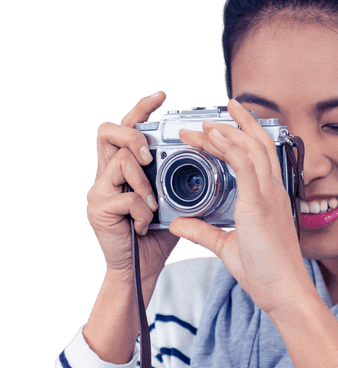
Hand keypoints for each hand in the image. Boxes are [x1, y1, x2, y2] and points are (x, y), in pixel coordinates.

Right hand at [86, 91, 178, 284]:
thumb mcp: (173, 202)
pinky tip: (146, 226)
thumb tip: (212, 159)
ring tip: (153, 205)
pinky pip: (125, 198)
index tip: (161, 95)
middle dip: (133, 138)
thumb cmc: (156, 237)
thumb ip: (182, 180)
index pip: (127, 127)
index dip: (141, 108)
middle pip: (107, 132)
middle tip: (149, 156)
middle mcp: (105, 174)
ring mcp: (98, 191)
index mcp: (123, 168)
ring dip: (143, 184)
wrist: (139, 271)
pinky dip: (142, 211)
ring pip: (121, 163)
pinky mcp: (97, 209)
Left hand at [168, 99, 310, 314]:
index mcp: (269, 199)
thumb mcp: (226, 246)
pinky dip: (227, 146)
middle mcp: (272, 192)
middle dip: (238, 123)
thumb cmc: (266, 274)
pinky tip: (211, 136)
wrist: (284, 292)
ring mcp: (268, 195)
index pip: (260, 157)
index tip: (226, 125)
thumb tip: (179, 224)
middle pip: (259, 143)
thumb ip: (203, 231)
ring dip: (226, 130)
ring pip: (251, 148)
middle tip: (217, 111)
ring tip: (204, 121)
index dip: (245, 136)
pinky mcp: (259, 204)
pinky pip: (244, 164)